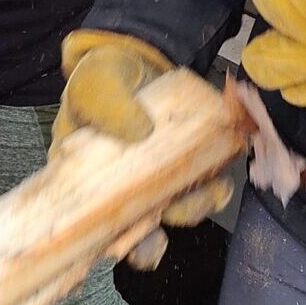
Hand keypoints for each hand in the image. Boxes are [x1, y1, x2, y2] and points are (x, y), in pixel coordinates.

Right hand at [51, 30, 235, 266]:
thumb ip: (108, 106)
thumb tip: (139, 132)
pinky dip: (211, 191)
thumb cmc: (103, 79)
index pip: (90, 223)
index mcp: (86, 180)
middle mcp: (119, 189)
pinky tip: (218, 181)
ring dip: (188, 211)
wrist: (139, 58)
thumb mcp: (95, 86)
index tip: (118, 246)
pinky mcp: (184, 168)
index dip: (104, 240)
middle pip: (132, 230)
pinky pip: (198, 190)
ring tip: (203, 193)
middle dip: (148, 242)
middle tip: (160, 231)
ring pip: (169, 213)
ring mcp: (154, 181)